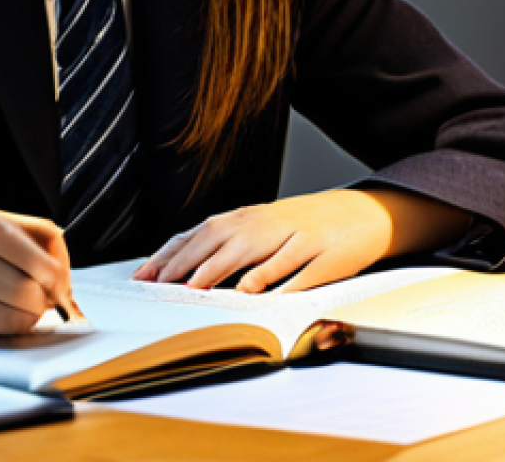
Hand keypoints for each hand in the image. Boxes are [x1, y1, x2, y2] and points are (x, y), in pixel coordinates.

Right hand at [0, 205, 74, 339]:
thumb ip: (32, 233)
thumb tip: (64, 275)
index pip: (17, 246)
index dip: (48, 267)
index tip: (59, 280)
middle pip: (17, 287)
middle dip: (43, 297)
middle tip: (45, 298)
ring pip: (5, 318)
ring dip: (28, 318)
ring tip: (27, 308)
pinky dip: (4, 331)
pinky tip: (1, 318)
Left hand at [132, 188, 470, 293]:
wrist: (359, 213)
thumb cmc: (303, 227)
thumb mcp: (263, 229)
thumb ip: (228, 244)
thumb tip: (183, 266)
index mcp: (248, 218)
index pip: (200, 232)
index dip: (172, 252)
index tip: (145, 274)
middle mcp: (267, 222)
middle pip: (219, 239)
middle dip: (187, 260)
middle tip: (161, 282)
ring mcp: (295, 236)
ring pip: (253, 249)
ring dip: (221, 267)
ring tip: (196, 285)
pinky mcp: (323, 253)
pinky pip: (296, 267)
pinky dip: (274, 278)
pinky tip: (256, 291)